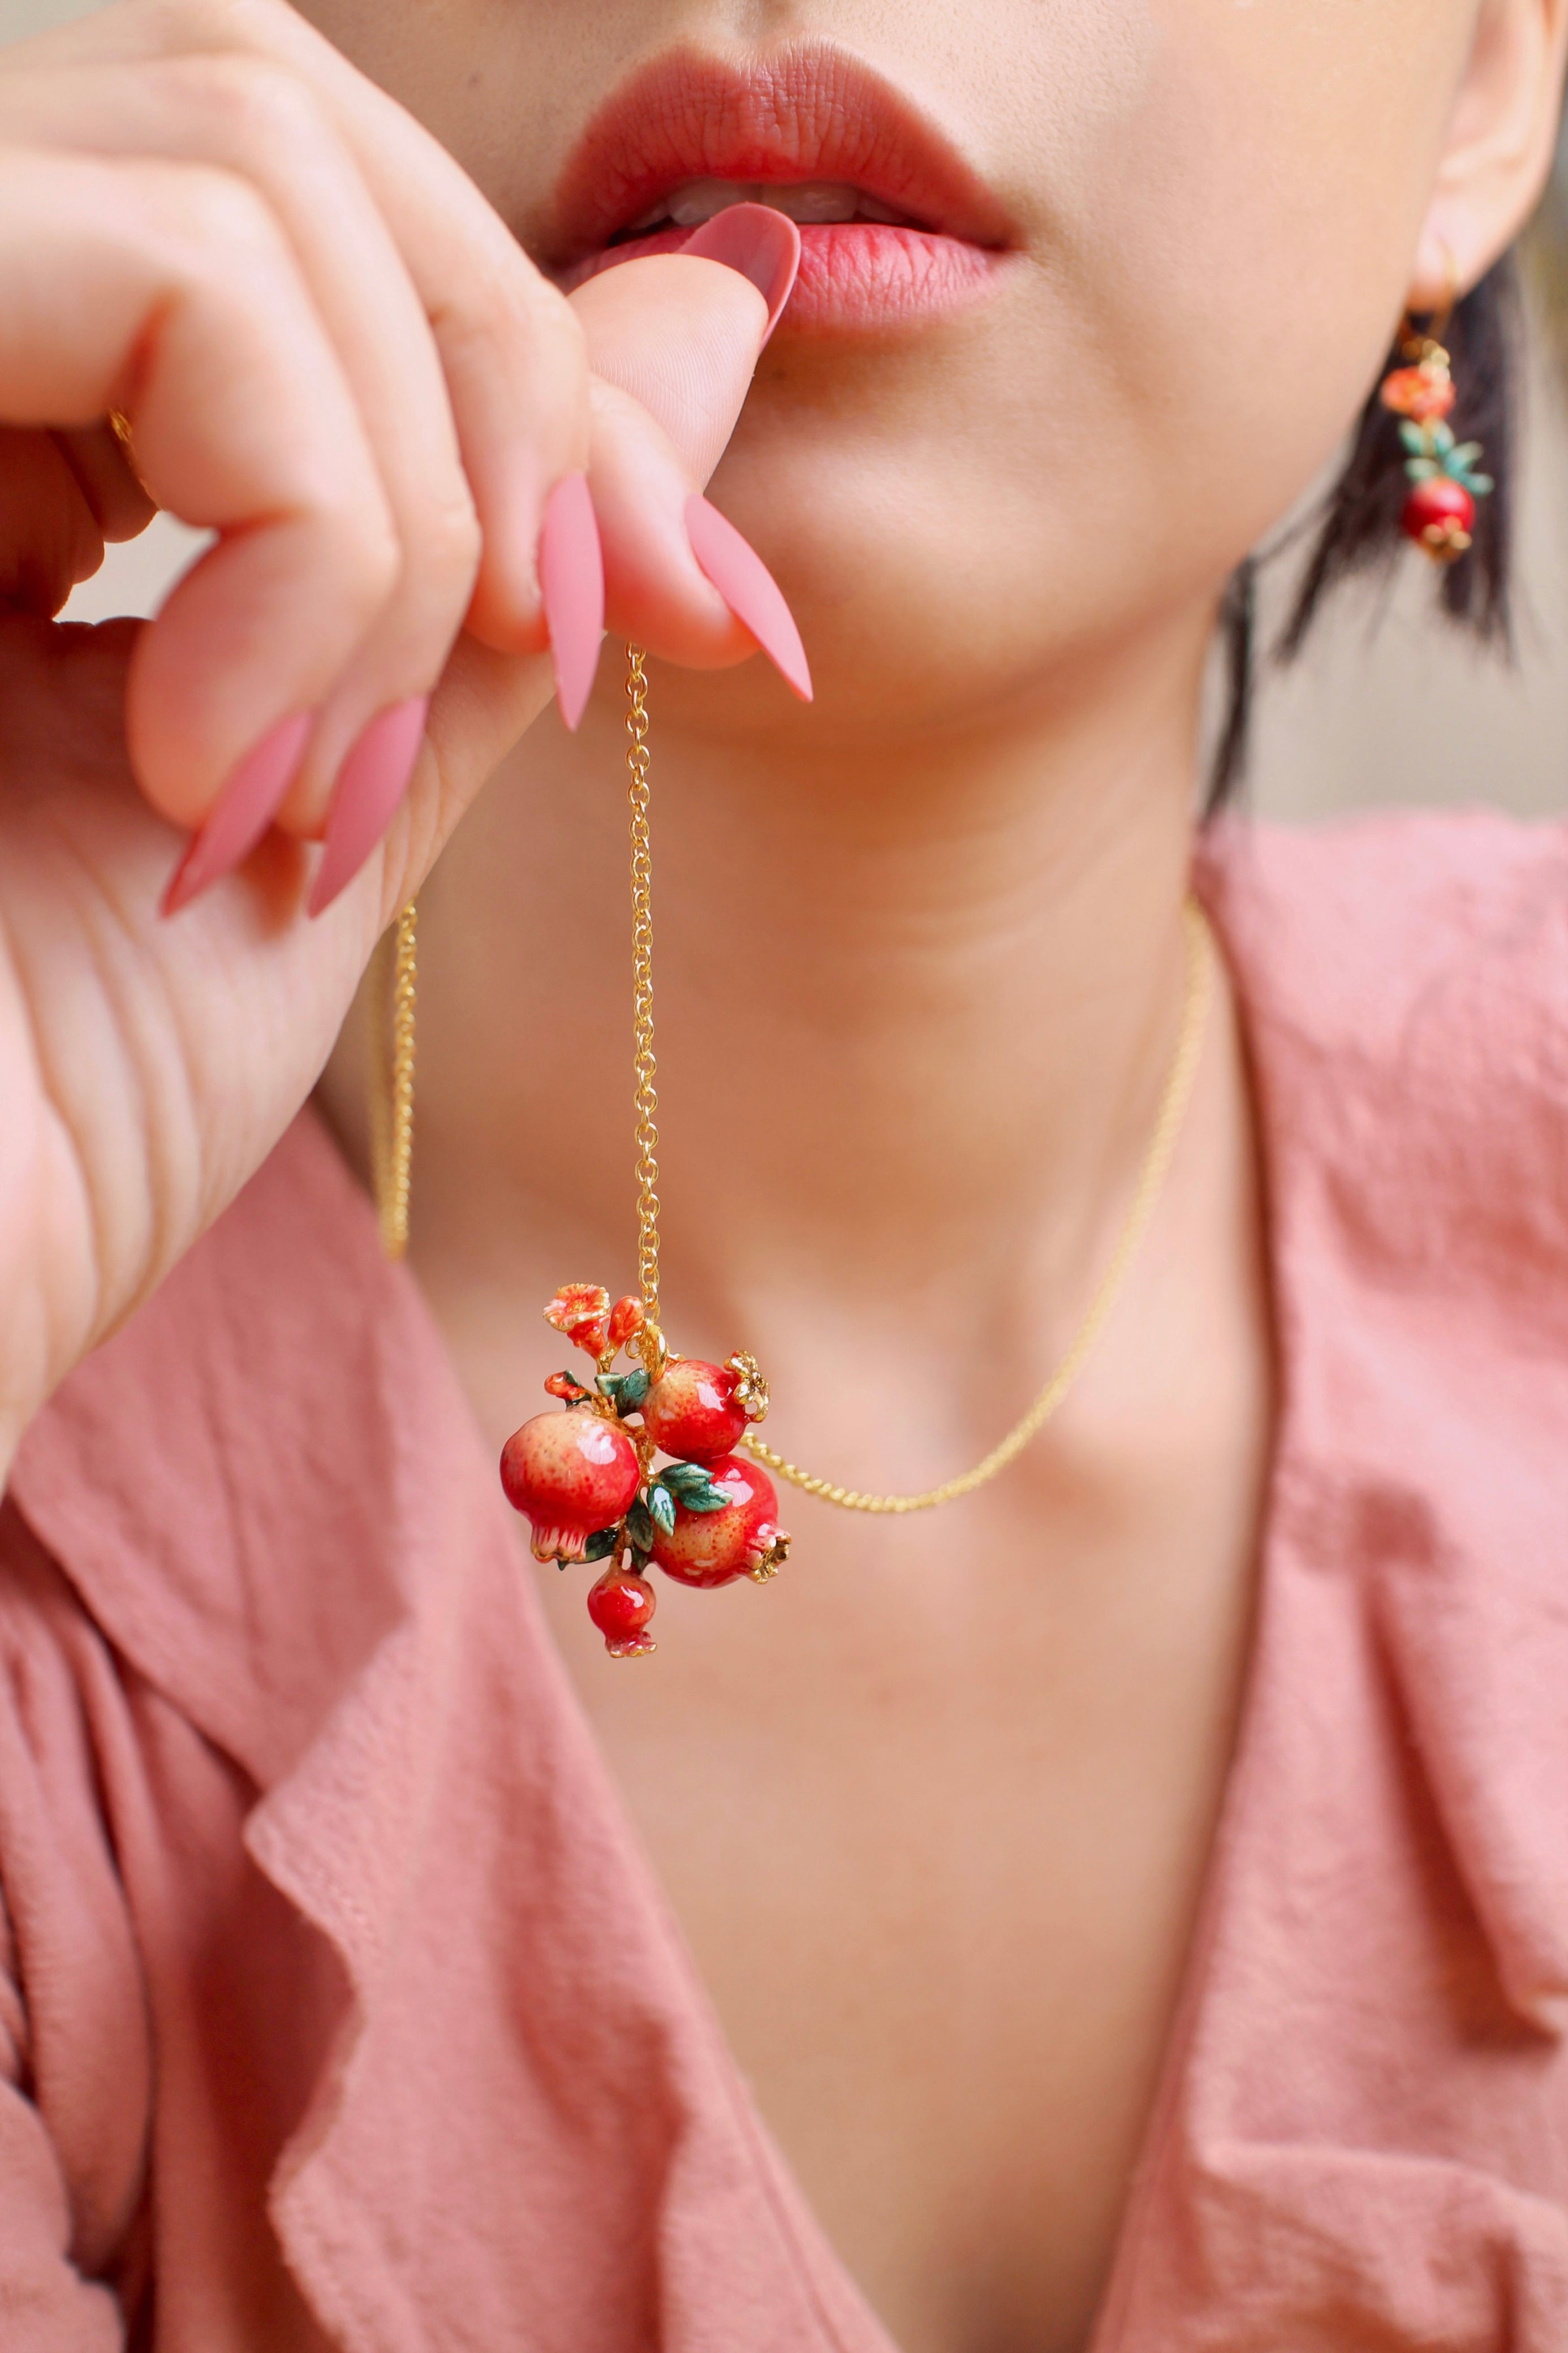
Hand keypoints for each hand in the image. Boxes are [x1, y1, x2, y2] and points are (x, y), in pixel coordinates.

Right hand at [0, 0, 804, 1472]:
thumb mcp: (329, 816)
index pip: (296, 203)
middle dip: (501, 399)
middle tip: (532, 663)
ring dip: (394, 510)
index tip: (677, 617)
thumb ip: (492, 561)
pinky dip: (311, 527)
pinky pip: (180, 271)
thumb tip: (707, 310)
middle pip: (278, 109)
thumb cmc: (32, 1138)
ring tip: (300, 784)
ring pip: (242, 155)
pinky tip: (208, 764)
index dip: (529, 375)